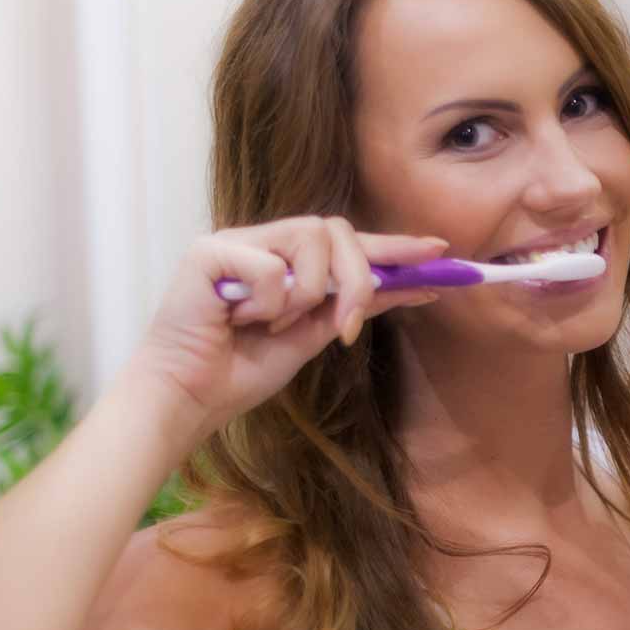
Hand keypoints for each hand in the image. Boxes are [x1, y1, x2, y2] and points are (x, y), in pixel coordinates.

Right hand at [112, 216, 447, 439]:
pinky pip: (270, 266)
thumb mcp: (315, 335)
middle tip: (346, 329)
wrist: (190, 399)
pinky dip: (268, 303)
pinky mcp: (209, 252)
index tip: (440, 252)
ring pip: (310, 241)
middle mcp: (263, 241)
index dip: (394, 246)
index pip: (349, 242)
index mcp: (288, 260)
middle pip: (337, 230)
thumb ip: (357, 306)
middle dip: (357, 279)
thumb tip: (417, 286)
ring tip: (272, 325)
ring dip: (306, 296)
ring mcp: (235, 241)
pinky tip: (238, 320)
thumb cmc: (242, 370)